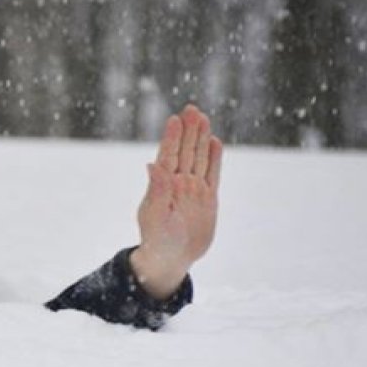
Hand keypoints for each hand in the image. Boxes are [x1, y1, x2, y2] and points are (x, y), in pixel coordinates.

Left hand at [130, 104, 222, 300]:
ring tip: (202, 118)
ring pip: (199, 158)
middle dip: (188, 131)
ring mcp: (194, 189)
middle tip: (191, 109)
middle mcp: (179, 183)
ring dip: (201, 138)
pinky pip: (213, 174)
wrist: (172, 257)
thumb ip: (156, 190)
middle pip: (186, 151)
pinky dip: (214, 159)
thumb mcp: (155, 215)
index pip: (168, 156)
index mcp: (163, 185)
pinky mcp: (208, 198)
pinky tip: (215, 142)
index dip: (172, 137)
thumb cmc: (157, 239)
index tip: (175, 118)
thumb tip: (151, 165)